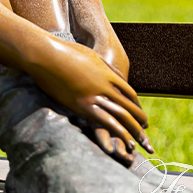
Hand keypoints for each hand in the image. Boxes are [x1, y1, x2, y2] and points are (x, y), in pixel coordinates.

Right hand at [29, 36, 152, 153]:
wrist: (46, 54)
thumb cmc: (64, 51)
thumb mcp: (90, 55)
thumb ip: (103, 66)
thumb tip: (113, 74)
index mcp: (107, 73)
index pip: (128, 93)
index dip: (136, 105)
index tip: (140, 114)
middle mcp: (105, 85)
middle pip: (129, 106)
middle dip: (140, 120)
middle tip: (146, 129)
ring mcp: (94, 96)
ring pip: (122, 115)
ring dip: (134, 129)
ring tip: (142, 141)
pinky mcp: (83, 105)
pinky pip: (107, 122)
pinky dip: (119, 133)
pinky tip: (127, 141)